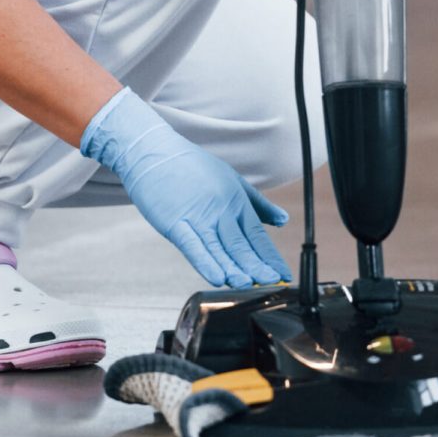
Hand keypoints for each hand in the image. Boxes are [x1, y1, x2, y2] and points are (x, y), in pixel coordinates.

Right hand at [81, 89, 292, 287]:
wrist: (153, 151)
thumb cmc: (191, 165)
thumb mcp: (231, 179)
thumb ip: (258, 204)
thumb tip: (283, 219)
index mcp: (235, 201)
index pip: (258, 235)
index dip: (271, 258)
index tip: (284, 276)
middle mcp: (220, 210)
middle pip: (242, 245)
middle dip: (258, 268)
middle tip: (273, 285)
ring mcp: (197, 217)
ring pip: (220, 248)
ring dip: (236, 269)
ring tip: (250, 286)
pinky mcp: (175, 223)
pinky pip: (192, 246)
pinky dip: (206, 262)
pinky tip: (218, 277)